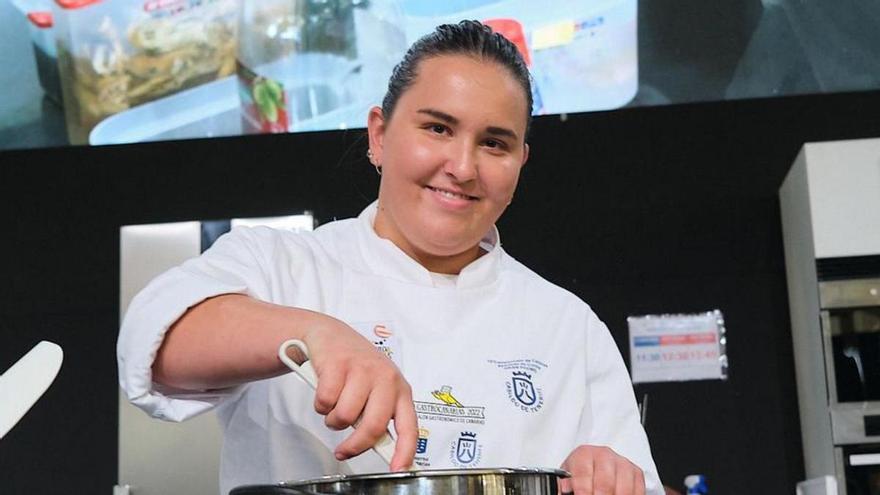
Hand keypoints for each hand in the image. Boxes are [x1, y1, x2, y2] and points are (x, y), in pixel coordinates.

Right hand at [299, 315, 416, 470]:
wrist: (331, 335)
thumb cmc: (355, 369)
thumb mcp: (375, 390)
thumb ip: (379, 415)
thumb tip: (382, 450)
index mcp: (400, 389)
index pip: (409, 426)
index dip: (404, 451)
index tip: (398, 469)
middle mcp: (386, 378)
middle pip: (373, 426)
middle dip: (354, 446)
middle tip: (343, 451)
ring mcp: (362, 369)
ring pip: (345, 416)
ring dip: (333, 419)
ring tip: (335, 406)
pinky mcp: (339, 364)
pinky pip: (325, 402)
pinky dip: (320, 404)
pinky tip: (325, 390)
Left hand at [559, 445, 644, 494]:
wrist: (593, 465)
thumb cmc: (578, 473)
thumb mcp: (567, 476)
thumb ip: (564, 484)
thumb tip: (565, 490)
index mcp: (584, 454)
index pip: (583, 474)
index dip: (583, 490)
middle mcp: (604, 455)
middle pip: (605, 482)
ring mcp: (622, 463)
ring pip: (623, 488)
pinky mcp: (636, 473)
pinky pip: (637, 490)